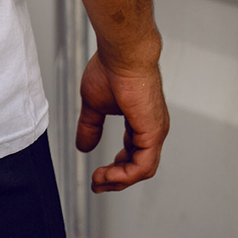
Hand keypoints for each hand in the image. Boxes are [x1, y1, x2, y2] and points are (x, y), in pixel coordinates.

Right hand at [76, 50, 168, 192]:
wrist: (122, 53)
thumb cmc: (111, 68)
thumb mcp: (94, 104)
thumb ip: (91, 126)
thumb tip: (83, 146)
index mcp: (140, 120)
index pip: (132, 153)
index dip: (115, 167)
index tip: (97, 174)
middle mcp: (150, 128)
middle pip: (138, 166)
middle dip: (115, 179)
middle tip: (96, 184)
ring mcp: (154, 131)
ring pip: (142, 169)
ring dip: (119, 180)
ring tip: (99, 181)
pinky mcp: (153, 132)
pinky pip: (143, 165)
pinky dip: (125, 174)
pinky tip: (109, 175)